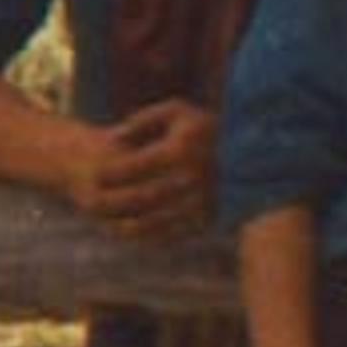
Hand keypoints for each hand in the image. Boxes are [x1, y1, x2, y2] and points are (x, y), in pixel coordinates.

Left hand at [74, 100, 217, 240]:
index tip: (97, 174)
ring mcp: (201, 203)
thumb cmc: (206, 128)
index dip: (111, 173)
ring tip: (113, 217)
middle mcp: (192, 179)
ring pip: (153, 222)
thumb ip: (144, 119)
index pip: (134, 167)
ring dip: (127, 222)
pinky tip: (136, 226)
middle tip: (92, 200)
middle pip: (141, 197)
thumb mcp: (178, 111)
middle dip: (114, 199)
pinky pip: (170, 234)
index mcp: (182, 151)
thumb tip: (116, 137)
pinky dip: (150, 234)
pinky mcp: (208, 220)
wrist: (254, 152)